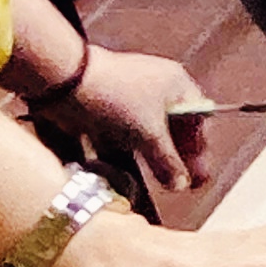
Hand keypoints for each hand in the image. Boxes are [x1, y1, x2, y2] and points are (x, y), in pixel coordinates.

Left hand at [67, 43, 213, 193]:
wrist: (66, 81)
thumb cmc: (118, 98)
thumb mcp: (150, 134)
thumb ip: (169, 162)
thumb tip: (181, 185)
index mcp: (176, 84)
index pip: (198, 120)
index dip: (199, 151)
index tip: (197, 178)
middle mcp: (155, 88)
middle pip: (171, 130)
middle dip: (173, 158)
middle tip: (177, 184)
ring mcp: (128, 98)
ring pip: (145, 135)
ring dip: (148, 159)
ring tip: (153, 183)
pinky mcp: (104, 109)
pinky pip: (121, 136)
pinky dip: (125, 155)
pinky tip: (125, 174)